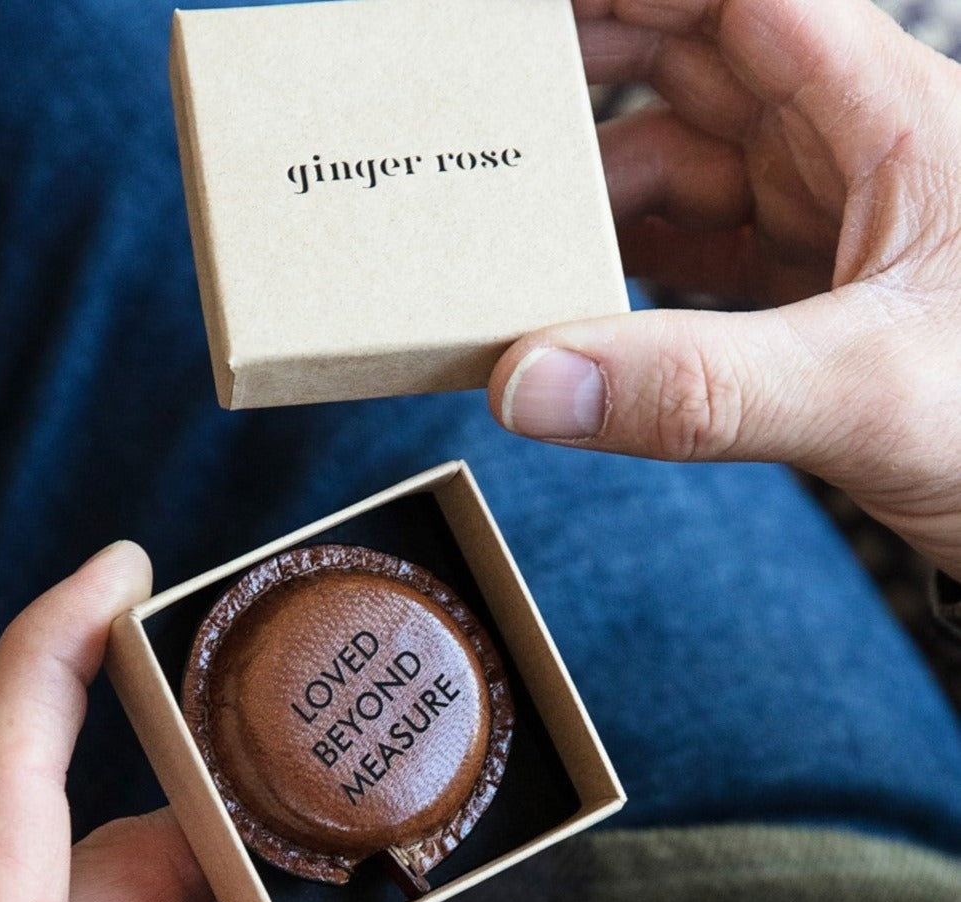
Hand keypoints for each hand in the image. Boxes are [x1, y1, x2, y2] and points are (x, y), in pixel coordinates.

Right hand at [489, 0, 960, 578]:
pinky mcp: (799, 289)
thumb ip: (699, 389)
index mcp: (887, 115)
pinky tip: (571, 284)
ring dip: (593, 182)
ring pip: (680, 158)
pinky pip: (688, 244)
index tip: (527, 12)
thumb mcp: (868, 395)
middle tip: (482, 90)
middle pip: (693, 59)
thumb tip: (530, 382)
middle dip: (588, 63)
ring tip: (505, 213)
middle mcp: (847, 149)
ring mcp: (820, 219)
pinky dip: (623, 259)